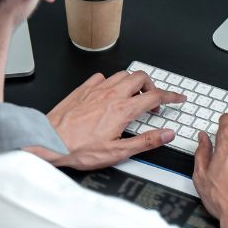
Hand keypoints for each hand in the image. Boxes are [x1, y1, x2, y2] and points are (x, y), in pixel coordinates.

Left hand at [26, 70, 185, 169]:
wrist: (49, 140)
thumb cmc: (77, 148)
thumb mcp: (117, 152)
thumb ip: (145, 142)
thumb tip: (166, 134)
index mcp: (122, 110)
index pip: (155, 96)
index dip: (171, 96)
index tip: (178, 98)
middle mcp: (111, 94)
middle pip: (141, 78)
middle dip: (153, 86)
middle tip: (154, 100)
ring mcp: (96, 89)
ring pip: (123, 74)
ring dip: (133, 83)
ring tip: (134, 97)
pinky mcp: (83, 88)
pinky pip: (102, 77)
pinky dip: (111, 82)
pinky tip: (109, 93)